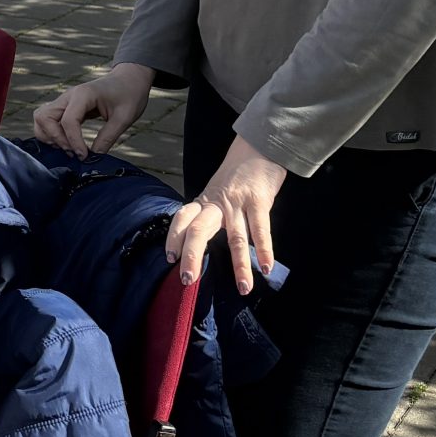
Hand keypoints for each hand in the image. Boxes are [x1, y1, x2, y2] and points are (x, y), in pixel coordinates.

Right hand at [31, 61, 153, 157]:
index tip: (85, 156)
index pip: (68, 121)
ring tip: (69, 148)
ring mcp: (63, 101)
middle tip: (73, 151)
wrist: (128, 80)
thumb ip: (108, 137)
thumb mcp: (124, 117)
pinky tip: (68, 143)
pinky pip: (47, 121)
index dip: (73, 142)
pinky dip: (52, 134)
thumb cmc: (129, 94)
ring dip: (50, 136)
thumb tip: (93, 158)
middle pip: (44, 117)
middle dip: (56, 138)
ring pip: (41, 118)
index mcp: (83, 94)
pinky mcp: (64, 107)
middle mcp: (68, 96)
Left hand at [166, 136, 289, 294]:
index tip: (170, 258)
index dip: (173, 236)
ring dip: (239, 265)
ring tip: (244, 288)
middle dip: (193, 256)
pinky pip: (260, 229)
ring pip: (236, 237)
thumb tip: (199, 244)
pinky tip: (265, 267)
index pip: (182, 217)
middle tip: (189, 280)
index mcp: (204, 201)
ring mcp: (238, 202)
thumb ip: (210, 214)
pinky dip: (264, 250)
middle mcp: (217, 202)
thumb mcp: (216, 192)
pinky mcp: (259, 200)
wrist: (258, 148)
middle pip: (199, 229)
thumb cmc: (236, 176)